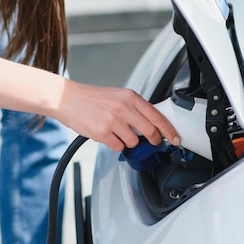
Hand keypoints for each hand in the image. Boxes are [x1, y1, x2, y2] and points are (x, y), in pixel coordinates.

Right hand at [56, 80, 180, 151]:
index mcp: (130, 97)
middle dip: (154, 140)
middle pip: (150, 131)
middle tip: (152, 141)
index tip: (175, 138)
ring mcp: (113, 121)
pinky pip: (119, 147)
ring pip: (134, 141)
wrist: (67, 99)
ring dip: (128, 141)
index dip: (169, 130)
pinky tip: (107, 135)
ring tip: (117, 132)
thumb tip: (153, 123)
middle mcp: (123, 108)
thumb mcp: (117, 96)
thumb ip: (135, 107)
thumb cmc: (92, 98)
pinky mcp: (102, 133)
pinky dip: (115, 145)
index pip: (157, 115)